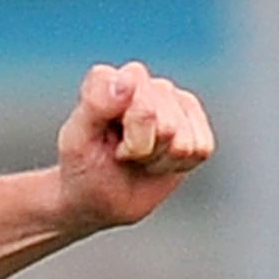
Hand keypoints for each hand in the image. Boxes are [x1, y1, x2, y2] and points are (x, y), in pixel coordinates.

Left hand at [57, 62, 213, 229]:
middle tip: (121, 154)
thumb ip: (96, 103)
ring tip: (137, 159)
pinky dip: (176, 166)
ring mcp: (176, 103)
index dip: (125, 128)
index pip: (138, 90)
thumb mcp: (76, 142)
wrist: (97, 201)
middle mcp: (150, 85)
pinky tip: (157, 163)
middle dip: (140, 148)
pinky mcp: (196, 126)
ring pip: (183, 140)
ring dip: (158, 160)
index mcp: (116, 80)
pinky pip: (201, 148)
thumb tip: (128, 78)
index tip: (102, 138)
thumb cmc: (83, 170)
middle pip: (164, 123)